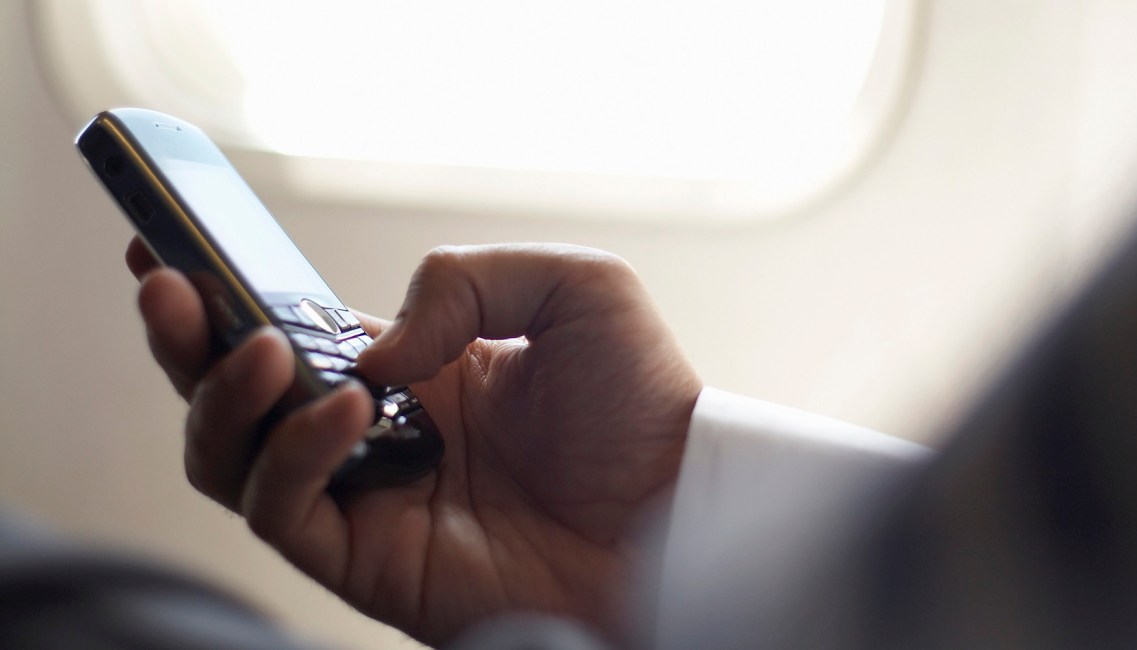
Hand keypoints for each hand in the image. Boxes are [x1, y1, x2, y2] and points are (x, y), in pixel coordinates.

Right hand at [127, 239, 702, 645]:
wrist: (683, 508)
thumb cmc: (642, 403)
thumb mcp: (574, 289)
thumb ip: (465, 280)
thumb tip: (372, 347)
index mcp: (412, 369)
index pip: (288, 330)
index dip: (223, 293)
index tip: (164, 242)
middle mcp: (375, 435)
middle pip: (235, 395)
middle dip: (186, 340)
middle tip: (170, 286)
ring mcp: (368, 501)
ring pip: (232, 460)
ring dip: (227, 398)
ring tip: (269, 350)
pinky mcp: (371, 563)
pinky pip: (287, 512)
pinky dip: (296, 453)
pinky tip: (347, 407)